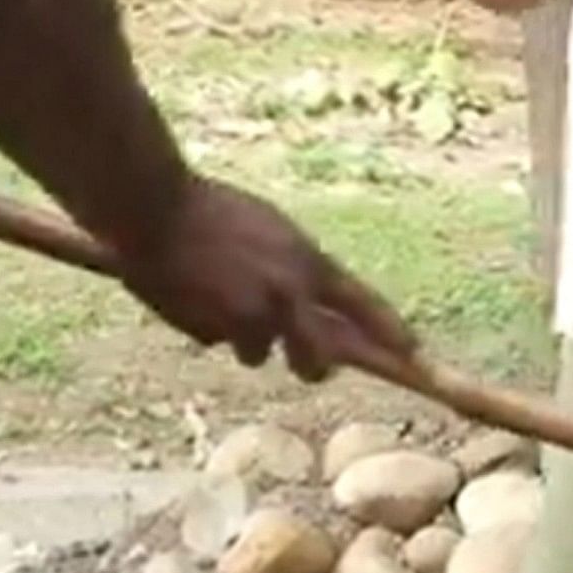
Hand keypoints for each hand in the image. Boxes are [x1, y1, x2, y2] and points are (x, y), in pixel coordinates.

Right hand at [117, 179, 417, 383]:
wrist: (156, 207)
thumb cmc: (207, 211)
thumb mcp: (268, 230)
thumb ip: (290, 268)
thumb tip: (303, 308)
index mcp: (308, 259)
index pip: (363, 303)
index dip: (390, 332)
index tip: (415, 354)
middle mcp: (293, 290)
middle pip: (320, 358)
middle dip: (310, 365)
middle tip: (301, 362)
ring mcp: (259, 312)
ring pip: (258, 353)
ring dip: (240, 337)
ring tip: (212, 297)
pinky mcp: (224, 327)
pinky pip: (218, 342)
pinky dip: (202, 326)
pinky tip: (185, 295)